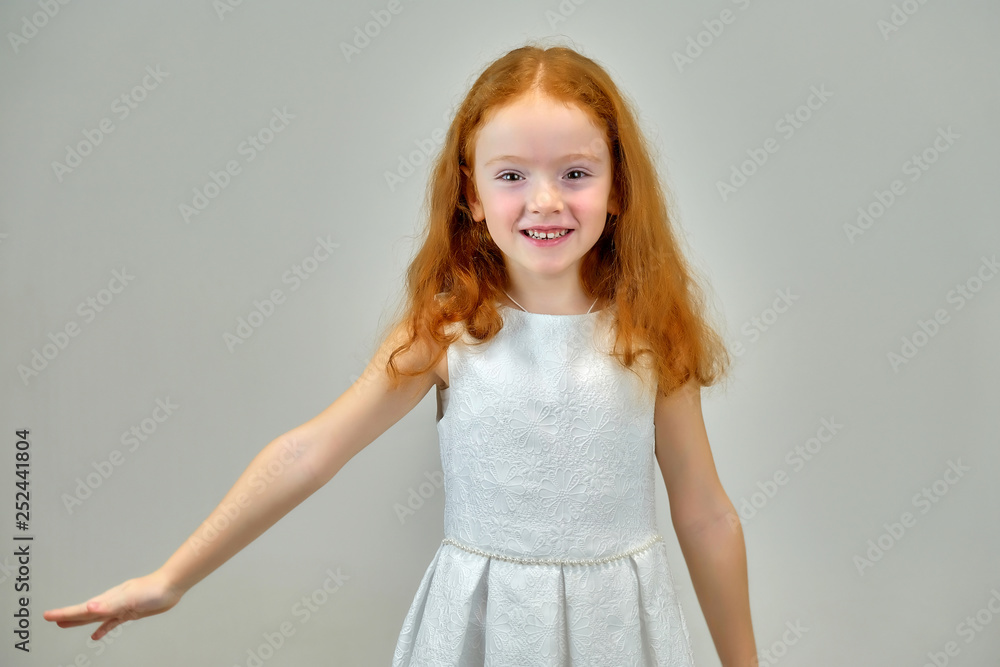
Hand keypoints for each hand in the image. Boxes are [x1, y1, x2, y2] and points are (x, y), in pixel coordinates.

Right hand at [42, 570, 183, 640]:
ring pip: (94, 618)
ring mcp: (119, 607)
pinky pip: (111, 622)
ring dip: (80, 622)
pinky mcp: (129, 612)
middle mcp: (110, 603)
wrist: (170, 586)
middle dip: (67, 617)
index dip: (64, 613)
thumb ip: (109, 604)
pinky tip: (96, 635)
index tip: (48, 616)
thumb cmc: (152, 589)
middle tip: (51, 620)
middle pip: (84, 613)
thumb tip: (89, 608)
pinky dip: (102, 629)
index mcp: (107, 600)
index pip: (81, 609)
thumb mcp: (128, 598)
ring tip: (64, 626)